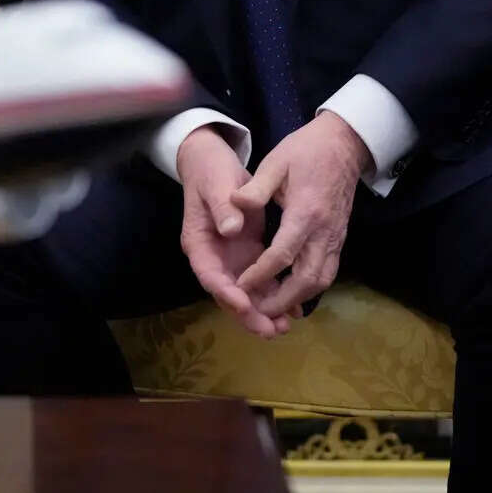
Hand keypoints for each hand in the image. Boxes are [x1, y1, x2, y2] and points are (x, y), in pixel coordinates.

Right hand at [177, 125, 284, 338]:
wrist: (213, 162)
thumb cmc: (212, 172)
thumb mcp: (216, 184)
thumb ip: (223, 207)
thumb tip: (230, 229)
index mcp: (198, 242)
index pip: (209, 275)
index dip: (226, 292)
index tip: (244, 304)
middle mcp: (213, 257)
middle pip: (228, 293)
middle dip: (248, 313)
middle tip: (270, 330)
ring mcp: (230, 259)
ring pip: (245, 293)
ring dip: (263, 311)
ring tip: (285, 327)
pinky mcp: (246, 255)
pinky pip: (261, 282)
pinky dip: (274, 295)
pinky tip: (293, 310)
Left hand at [230, 112, 370, 320]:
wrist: (344, 145)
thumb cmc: (305, 151)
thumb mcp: (276, 161)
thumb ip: (256, 187)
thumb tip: (235, 203)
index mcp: (305, 212)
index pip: (283, 253)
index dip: (262, 274)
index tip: (241, 285)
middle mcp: (324, 231)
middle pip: (308, 279)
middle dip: (283, 299)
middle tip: (258, 311)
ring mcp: (336, 237)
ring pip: (321, 280)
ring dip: (298, 298)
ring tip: (273, 308)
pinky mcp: (339, 239)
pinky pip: (327, 272)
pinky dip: (310, 287)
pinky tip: (292, 293)